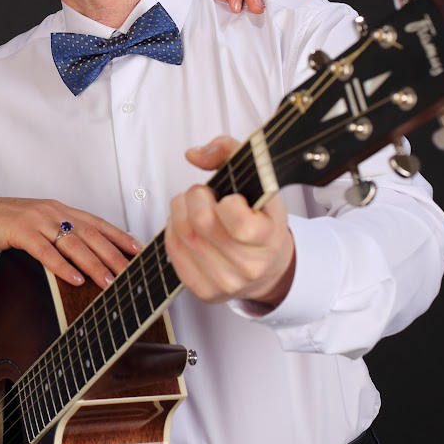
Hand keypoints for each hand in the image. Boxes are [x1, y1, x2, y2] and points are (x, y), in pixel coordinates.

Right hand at [0, 195, 141, 288]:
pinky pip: (45, 251)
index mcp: (58, 209)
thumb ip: (57, 234)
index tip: (138, 251)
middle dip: (114, 255)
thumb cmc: (1, 222)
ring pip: (72, 243)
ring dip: (93, 264)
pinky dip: (61, 266)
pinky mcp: (19, 231)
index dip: (119, 237)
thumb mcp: (36, 224)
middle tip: (130, 274)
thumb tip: (81, 254)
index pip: (96, 223)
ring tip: (108, 282)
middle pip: (91, 234)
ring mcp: (36, 220)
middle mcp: (52, 211)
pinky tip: (74, 279)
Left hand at [164, 136, 295, 305]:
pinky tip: (187, 225)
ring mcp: (225, 283)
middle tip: (204, 194)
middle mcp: (249, 267)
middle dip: (194, 197)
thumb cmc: (261, 219)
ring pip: (182, 235)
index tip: (230, 198)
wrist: (267, 265)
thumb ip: (229, 152)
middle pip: (200, 224)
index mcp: (270, 239)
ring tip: (194, 207)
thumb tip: (194, 154)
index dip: (226, 201)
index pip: (238, 221)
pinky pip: (172, 251)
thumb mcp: (258, 181)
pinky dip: (173, 230)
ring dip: (179, 211)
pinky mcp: (203, 290)